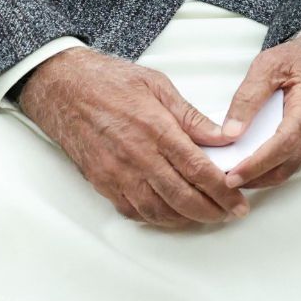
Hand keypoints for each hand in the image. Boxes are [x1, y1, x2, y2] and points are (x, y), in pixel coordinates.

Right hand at [17, 47, 246, 228]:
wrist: (63, 88)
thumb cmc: (109, 81)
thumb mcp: (158, 86)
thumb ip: (192, 117)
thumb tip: (223, 137)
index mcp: (155, 129)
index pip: (197, 168)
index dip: (222, 190)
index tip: (238, 201)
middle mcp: (136, 156)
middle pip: (180, 197)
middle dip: (211, 211)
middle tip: (230, 214)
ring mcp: (116, 173)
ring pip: (157, 210)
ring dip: (185, 219)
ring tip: (207, 216)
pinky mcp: (102, 182)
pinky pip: (133, 210)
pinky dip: (156, 218)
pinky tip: (172, 214)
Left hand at [219, 28, 300, 190]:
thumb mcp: (269, 64)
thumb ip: (248, 97)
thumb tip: (230, 132)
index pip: (285, 143)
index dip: (258, 163)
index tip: (233, 175)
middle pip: (287, 165)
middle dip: (256, 178)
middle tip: (226, 181)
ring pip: (292, 168)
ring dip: (265, 176)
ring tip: (236, 173)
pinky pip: (298, 163)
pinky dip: (277, 167)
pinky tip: (258, 162)